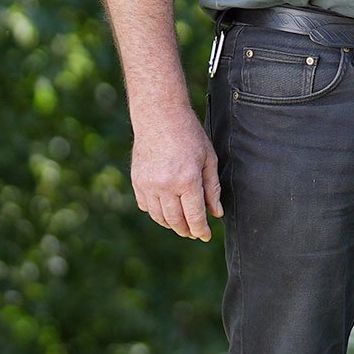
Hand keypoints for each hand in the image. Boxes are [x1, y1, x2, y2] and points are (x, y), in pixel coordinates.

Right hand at [130, 103, 222, 240]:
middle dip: (187, 230)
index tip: (206, 236)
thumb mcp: (209, 158)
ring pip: (159, 217)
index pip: (195, 216)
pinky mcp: (137, 182)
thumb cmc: (189, 135)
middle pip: (176, 221)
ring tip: (182, 224)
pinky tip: (166, 210)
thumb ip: (212, 188)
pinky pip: (146, 206)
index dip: (201, 230)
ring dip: (172, 224)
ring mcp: (148, 185)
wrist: (159, 117)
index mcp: (187, 180)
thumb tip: (216, 213)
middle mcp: (166, 186)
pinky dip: (157, 213)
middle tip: (195, 232)